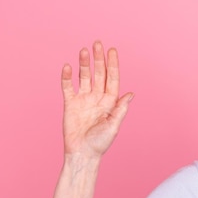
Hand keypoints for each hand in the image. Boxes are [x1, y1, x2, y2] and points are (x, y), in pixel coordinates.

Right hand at [61, 41, 132, 158]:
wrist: (83, 154)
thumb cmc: (101, 143)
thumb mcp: (114, 126)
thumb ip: (120, 109)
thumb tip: (131, 94)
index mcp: (110, 102)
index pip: (112, 79)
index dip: (112, 65)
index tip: (111, 50)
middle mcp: (97, 98)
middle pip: (98, 74)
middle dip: (99, 59)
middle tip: (98, 43)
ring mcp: (83, 99)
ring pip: (84, 77)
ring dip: (84, 64)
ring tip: (84, 51)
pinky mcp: (70, 104)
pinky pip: (68, 87)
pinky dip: (67, 77)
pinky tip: (68, 67)